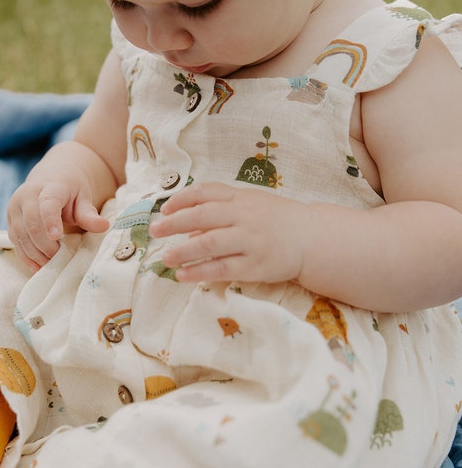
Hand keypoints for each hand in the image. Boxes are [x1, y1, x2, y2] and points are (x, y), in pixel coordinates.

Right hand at [7, 160, 109, 270]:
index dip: (50, 220)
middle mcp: (27, 195)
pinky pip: (15, 241)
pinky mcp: (10, 220)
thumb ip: (90, 214)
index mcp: (49, 187)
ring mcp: (15, 207)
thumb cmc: (71, 190)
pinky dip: (26, 256)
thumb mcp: (83, 198)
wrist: (52, 177)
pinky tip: (38, 265)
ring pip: (20, 235)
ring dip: (35, 253)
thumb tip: (104, 226)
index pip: (47, 204)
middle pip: (32, 224)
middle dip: (45, 245)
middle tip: (59, 257)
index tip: (57, 237)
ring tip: (51, 263)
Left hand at [149, 182, 306, 283]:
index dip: (182, 199)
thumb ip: (221, 211)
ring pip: (209, 243)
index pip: (206, 192)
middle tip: (154, 230)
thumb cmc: (277, 219)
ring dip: (183, 250)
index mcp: (241, 198)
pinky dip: (200, 271)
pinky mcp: (255, 265)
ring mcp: (250, 240)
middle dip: (174, 223)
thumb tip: (189, 227)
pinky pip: (222, 268)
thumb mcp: (251, 205)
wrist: (312, 238)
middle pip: (202, 216)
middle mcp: (244, 216)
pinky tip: (183, 275)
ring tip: (165, 258)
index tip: (164, 209)